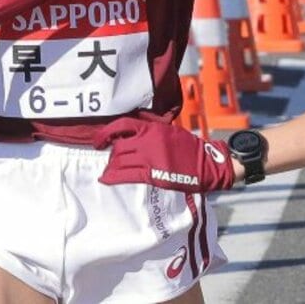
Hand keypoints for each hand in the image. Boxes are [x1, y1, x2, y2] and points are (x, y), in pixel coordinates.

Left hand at [94, 117, 234, 193]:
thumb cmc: (188, 148)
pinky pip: (126, 174)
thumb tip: (135, 135)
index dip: (105, 134)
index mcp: (151, 128)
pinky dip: (113, 177)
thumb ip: (151, 131)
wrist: (205, 163)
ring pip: (119, 160)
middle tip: (109, 161)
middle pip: (118, 146)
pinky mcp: (151, 173)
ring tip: (107, 172)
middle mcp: (146, 140)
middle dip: (110, 154)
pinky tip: (107, 179)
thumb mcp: (169, 131)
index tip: (99, 141)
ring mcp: (148, 157)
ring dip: (110, 166)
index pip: (121, 125)